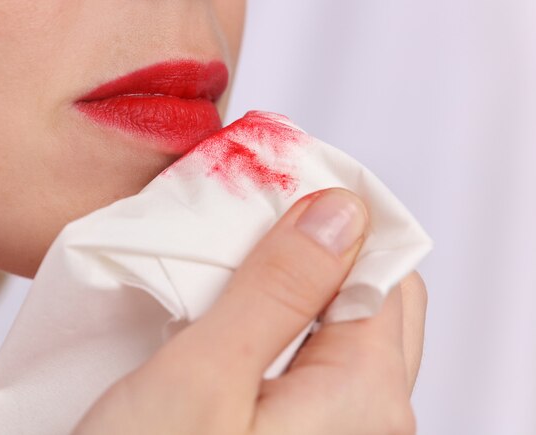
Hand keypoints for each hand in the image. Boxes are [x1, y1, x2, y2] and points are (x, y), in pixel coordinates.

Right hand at [74, 188, 426, 434]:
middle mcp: (372, 426)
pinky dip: (277, 324)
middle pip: (371, 297)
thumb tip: (341, 211)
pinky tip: (229, 313)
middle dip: (316, 246)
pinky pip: (310, 364)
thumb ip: (278, 292)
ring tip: (229, 257)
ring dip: (291, 285)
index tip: (275, 179)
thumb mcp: (202, 379)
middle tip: (246, 215)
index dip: (335, 213)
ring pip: (339, 329)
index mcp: (365, 401)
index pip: (386, 267)